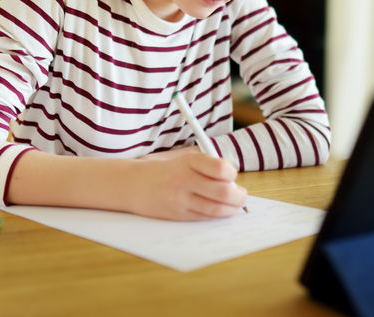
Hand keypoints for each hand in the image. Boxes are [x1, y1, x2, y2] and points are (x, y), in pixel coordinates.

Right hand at [128, 150, 247, 220]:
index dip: (232, 173)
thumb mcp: (182, 157)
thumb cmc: (162, 168)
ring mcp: (180, 199)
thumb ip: (205, 163)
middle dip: (238, 196)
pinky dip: (217, 215)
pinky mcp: (177, 214)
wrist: (131, 184)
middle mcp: (184, 180)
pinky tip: (221, 211)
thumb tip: (231, 176)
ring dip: (231, 208)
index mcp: (188, 162)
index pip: (220, 168)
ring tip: (234, 204)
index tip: (232, 175)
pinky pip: (204, 217)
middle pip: (222, 192)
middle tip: (242, 195)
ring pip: (215, 208)